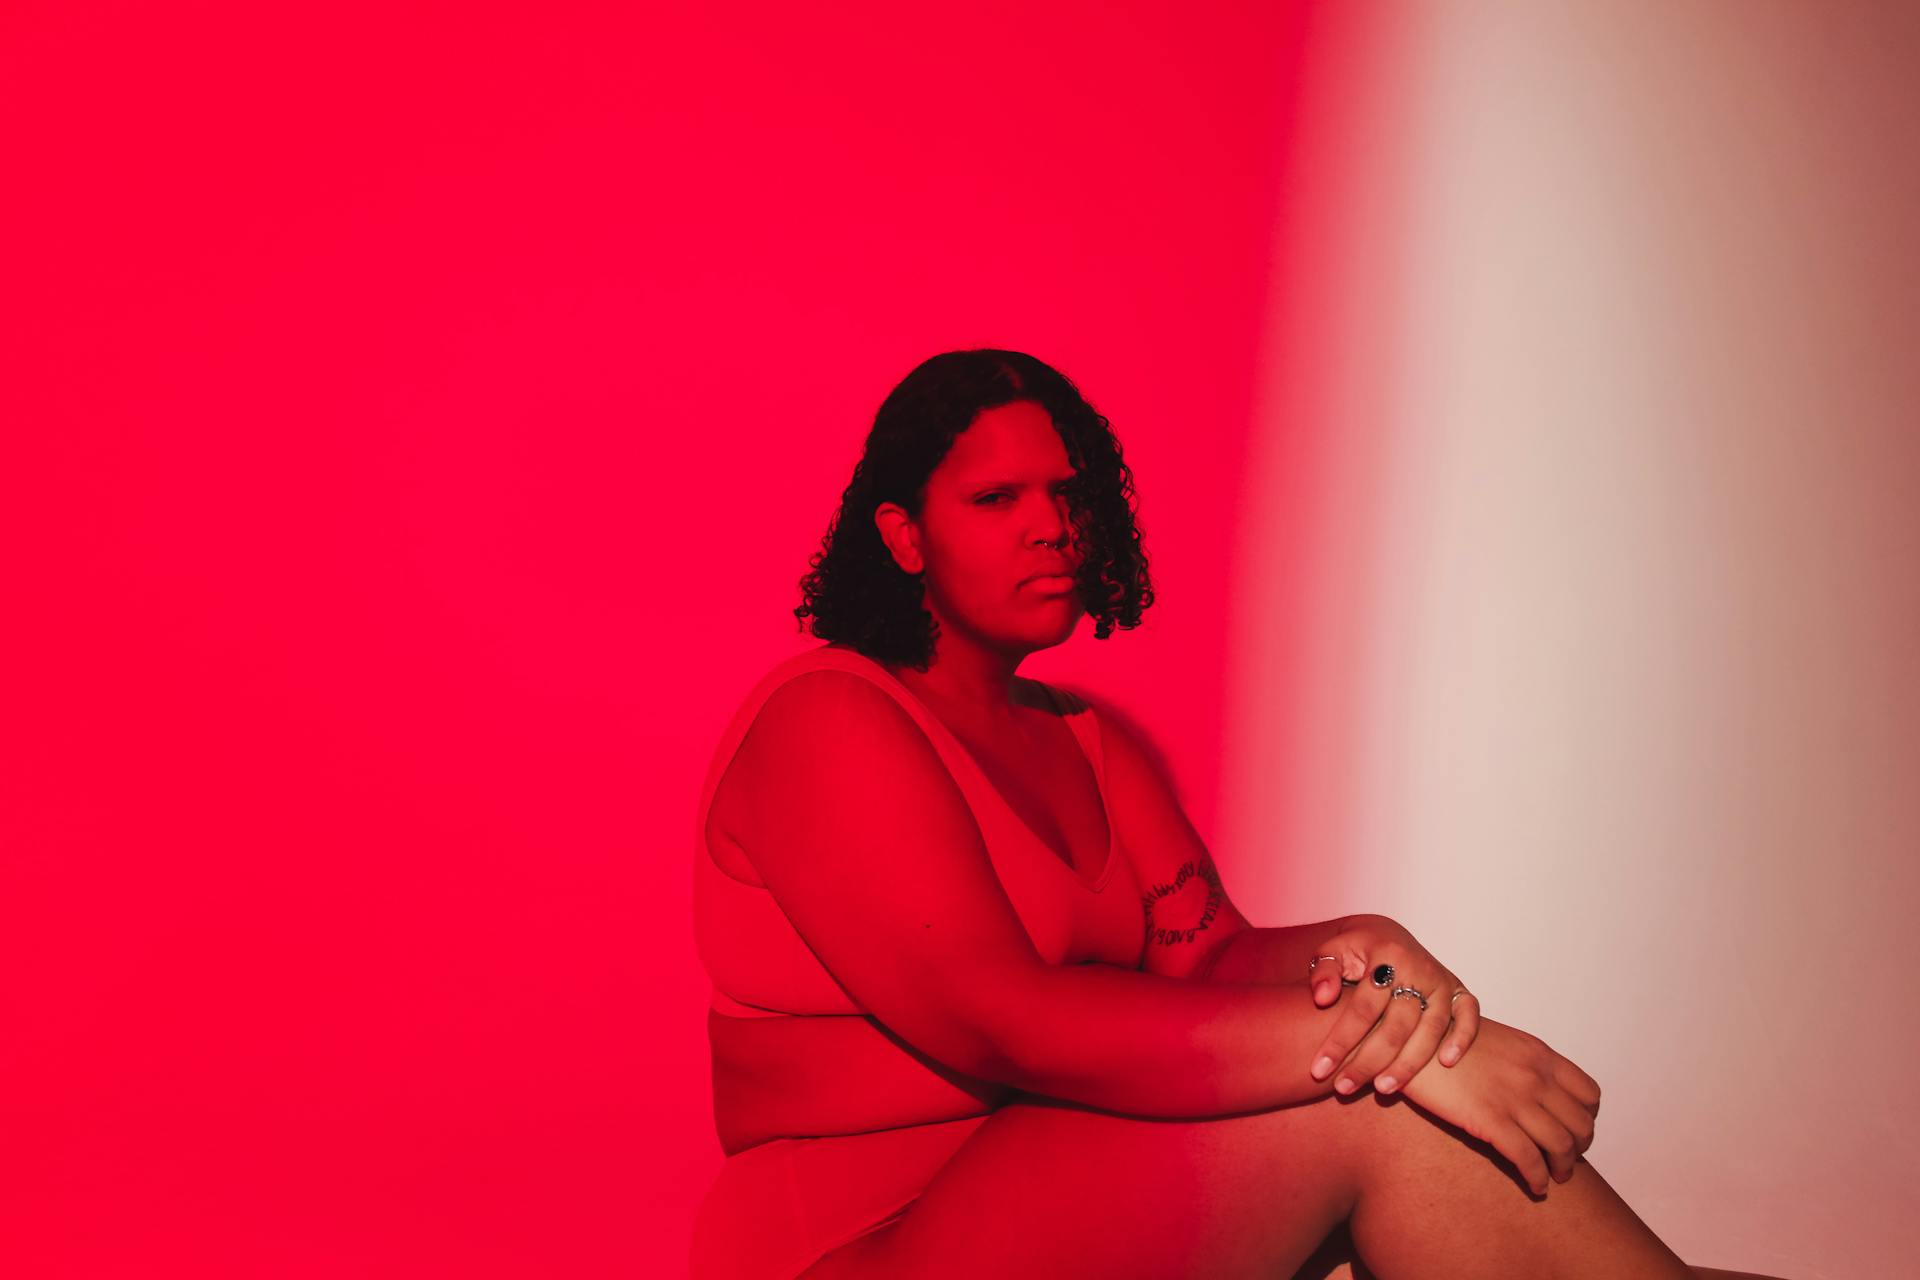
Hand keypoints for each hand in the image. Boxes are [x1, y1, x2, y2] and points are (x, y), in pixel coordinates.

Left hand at [1307, 914, 1480, 1094]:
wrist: (1386, 934)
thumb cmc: (1355, 950)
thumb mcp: (1331, 950)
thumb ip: (1323, 972)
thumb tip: (1322, 998)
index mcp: (1385, 956)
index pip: (1362, 1008)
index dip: (1340, 1041)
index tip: (1318, 1069)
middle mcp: (1418, 969)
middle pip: (1396, 1026)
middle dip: (1369, 1061)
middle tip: (1344, 1088)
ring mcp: (1441, 981)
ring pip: (1431, 1029)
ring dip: (1408, 1063)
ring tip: (1383, 1089)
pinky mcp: (1458, 990)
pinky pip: (1469, 1016)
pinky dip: (1462, 1038)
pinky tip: (1447, 1063)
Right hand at [1398, 1016, 1601, 1196]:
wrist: (1407, 1037)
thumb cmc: (1442, 1038)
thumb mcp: (1495, 1040)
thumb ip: (1522, 1062)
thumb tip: (1534, 1088)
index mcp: (1538, 1054)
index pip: (1589, 1093)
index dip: (1587, 1117)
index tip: (1574, 1128)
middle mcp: (1534, 1076)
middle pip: (1581, 1123)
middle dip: (1579, 1147)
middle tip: (1566, 1158)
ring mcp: (1514, 1099)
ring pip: (1562, 1145)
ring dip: (1564, 1168)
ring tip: (1554, 1176)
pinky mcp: (1491, 1121)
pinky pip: (1529, 1160)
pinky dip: (1538, 1179)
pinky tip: (1535, 1187)